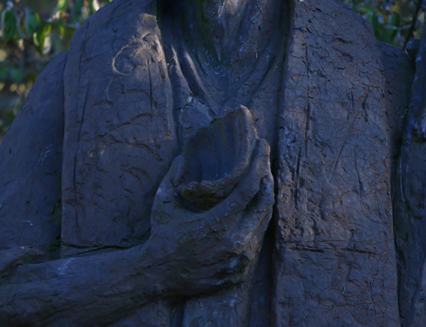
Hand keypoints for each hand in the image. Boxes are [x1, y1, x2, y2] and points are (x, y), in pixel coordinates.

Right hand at [146, 134, 273, 297]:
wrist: (158, 277)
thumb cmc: (162, 237)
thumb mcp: (162, 203)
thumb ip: (173, 176)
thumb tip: (183, 155)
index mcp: (217, 223)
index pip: (249, 189)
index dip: (258, 164)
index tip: (261, 147)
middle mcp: (234, 241)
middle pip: (264, 203)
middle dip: (267, 179)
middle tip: (263, 162)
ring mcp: (240, 259)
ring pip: (263, 222)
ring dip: (264, 200)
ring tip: (261, 181)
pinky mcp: (241, 271)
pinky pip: (256, 241)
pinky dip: (257, 222)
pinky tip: (253, 209)